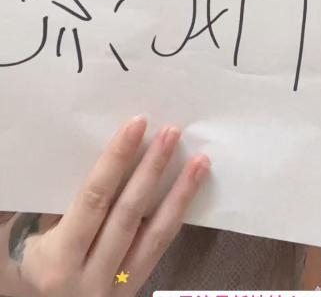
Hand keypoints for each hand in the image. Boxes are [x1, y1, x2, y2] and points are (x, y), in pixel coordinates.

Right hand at [1, 116, 209, 295]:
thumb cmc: (38, 259)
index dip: (116, 158)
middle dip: (152, 168)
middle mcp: (90, 277)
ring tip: (200, 160)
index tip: (136, 124)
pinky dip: (177, 216)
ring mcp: (116, 288)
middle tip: (171, 131)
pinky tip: (190, 191)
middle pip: (129, 212)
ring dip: (179, 193)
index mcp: (59, 258)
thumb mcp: (37, 234)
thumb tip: (109, 156)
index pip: (94, 198)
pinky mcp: (135, 289)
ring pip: (155, 233)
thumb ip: (68, 205)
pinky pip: (160, 249)